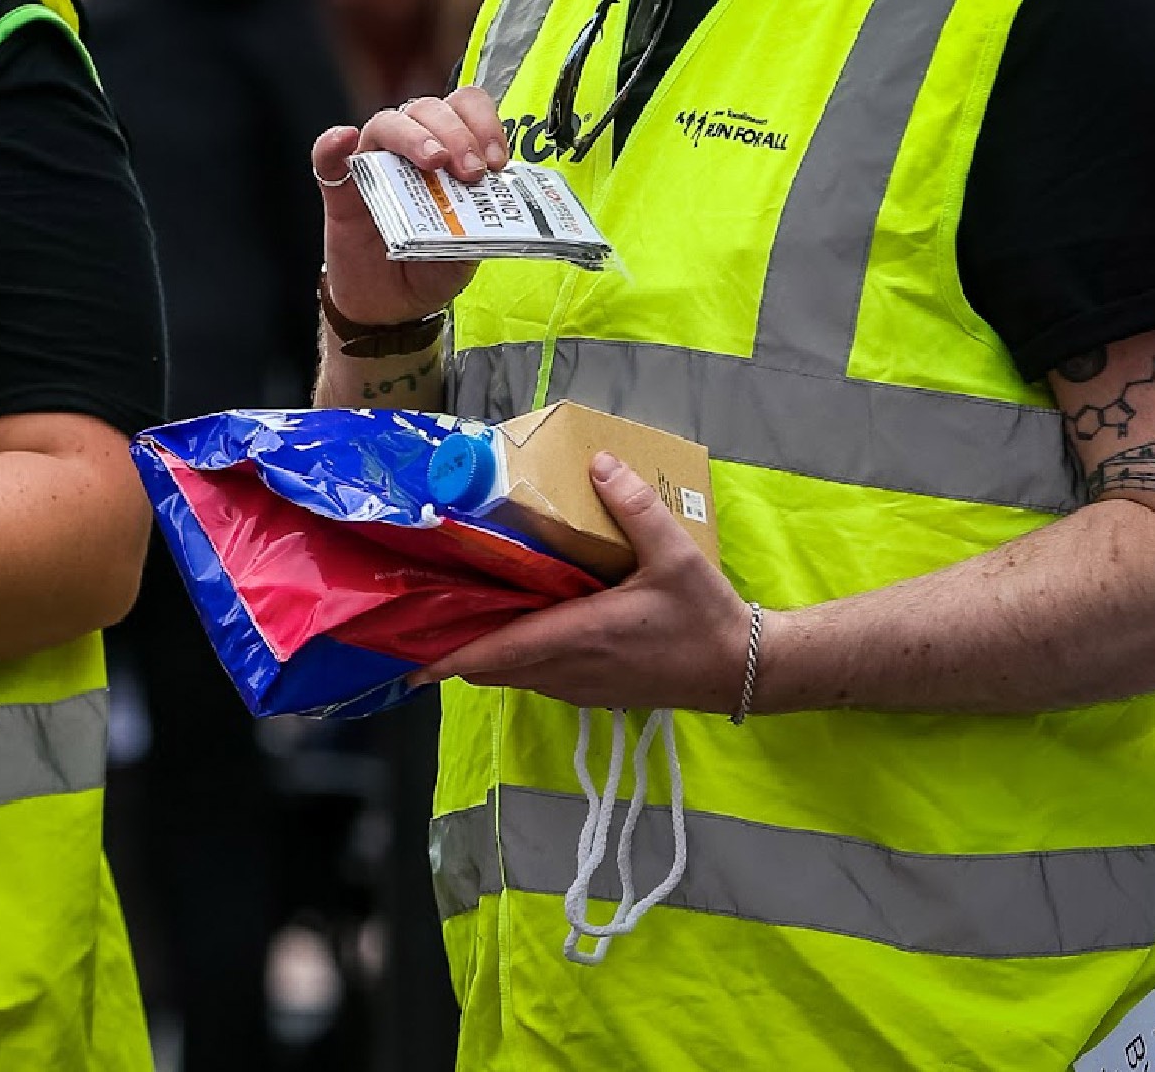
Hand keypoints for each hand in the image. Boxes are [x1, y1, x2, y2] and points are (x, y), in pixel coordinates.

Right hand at [313, 86, 510, 326]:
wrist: (394, 305)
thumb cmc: (431, 266)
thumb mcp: (469, 247)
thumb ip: (479, 222)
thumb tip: (490, 199)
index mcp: (448, 153)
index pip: (464, 109)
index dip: (483, 123)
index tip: (496, 160)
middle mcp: (410, 150)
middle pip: (427, 110)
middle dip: (455, 132)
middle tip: (469, 169)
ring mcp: (372, 166)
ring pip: (386, 124)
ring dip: (411, 135)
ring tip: (431, 160)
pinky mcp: (339, 191)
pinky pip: (327, 158)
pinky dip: (333, 145)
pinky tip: (344, 141)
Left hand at [420, 451, 751, 711]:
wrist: (741, 669)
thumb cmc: (705, 614)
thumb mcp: (675, 553)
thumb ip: (634, 506)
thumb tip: (598, 462)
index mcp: (580, 635)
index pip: (500, 652)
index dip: (453, 657)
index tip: (414, 660)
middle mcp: (572, 669)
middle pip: (495, 669)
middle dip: (458, 652)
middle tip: (428, 620)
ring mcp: (583, 687)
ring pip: (517, 678)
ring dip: (488, 657)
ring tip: (463, 620)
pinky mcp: (597, 693)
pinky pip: (541, 681)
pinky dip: (518, 663)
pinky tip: (519, 631)